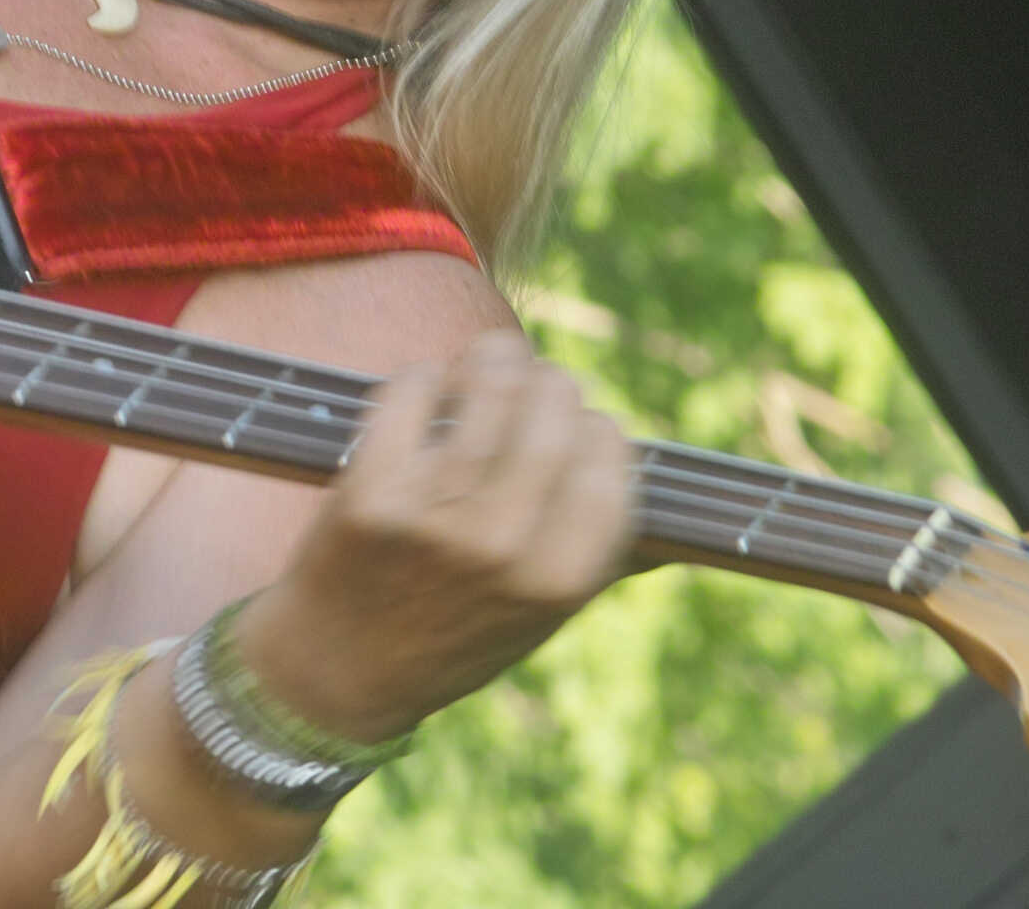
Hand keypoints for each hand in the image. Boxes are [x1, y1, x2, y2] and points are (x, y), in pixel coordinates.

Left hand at [236, 329, 635, 741]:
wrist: (342, 668)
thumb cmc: (456, 633)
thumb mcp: (544, 615)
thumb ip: (604, 554)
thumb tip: (686, 503)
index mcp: (558, 578)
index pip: (608, 455)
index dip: (595, 428)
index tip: (578, 427)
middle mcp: (500, 544)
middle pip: (554, 406)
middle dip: (548, 385)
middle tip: (533, 388)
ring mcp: (432, 514)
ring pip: (488, 384)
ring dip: (493, 361)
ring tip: (490, 364)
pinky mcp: (368, 489)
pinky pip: (412, 389)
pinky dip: (427, 375)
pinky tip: (432, 388)